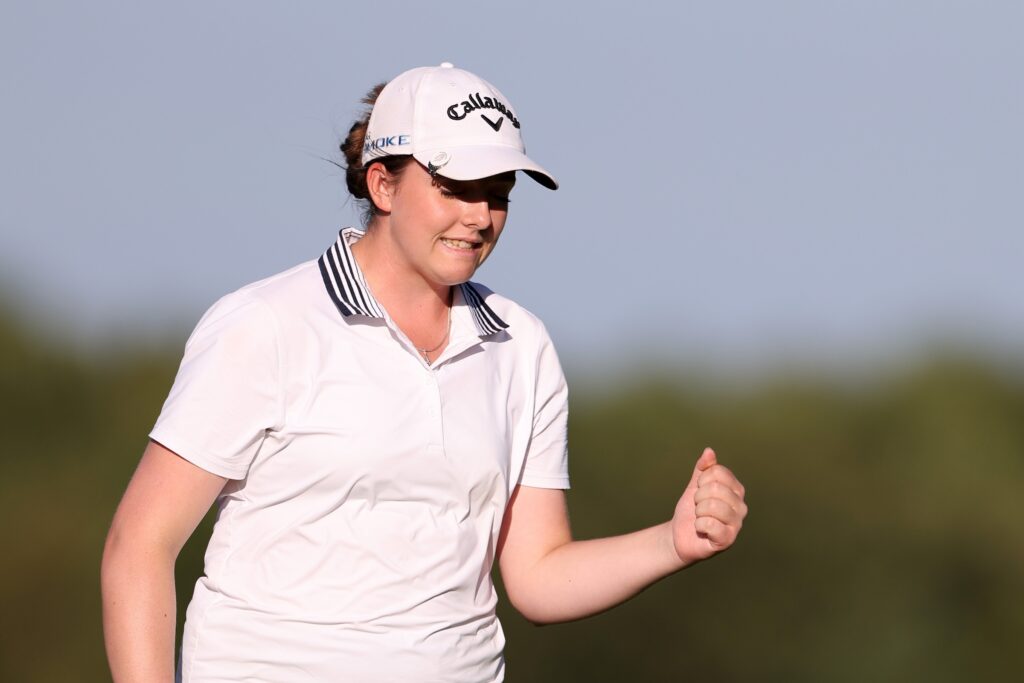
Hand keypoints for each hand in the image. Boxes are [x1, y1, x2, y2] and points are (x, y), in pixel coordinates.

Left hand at [671, 447, 746, 565]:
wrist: (680, 535)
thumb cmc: (691, 509)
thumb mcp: (695, 485)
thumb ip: (703, 468)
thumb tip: (709, 451)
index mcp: (737, 490)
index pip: (718, 472)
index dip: (701, 481)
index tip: (699, 491)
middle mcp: (741, 506)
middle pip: (715, 488)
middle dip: (698, 497)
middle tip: (698, 507)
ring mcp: (736, 524)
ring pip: (712, 506)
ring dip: (698, 512)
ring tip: (700, 518)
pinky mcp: (728, 540)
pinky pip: (709, 525)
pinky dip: (699, 526)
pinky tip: (702, 530)